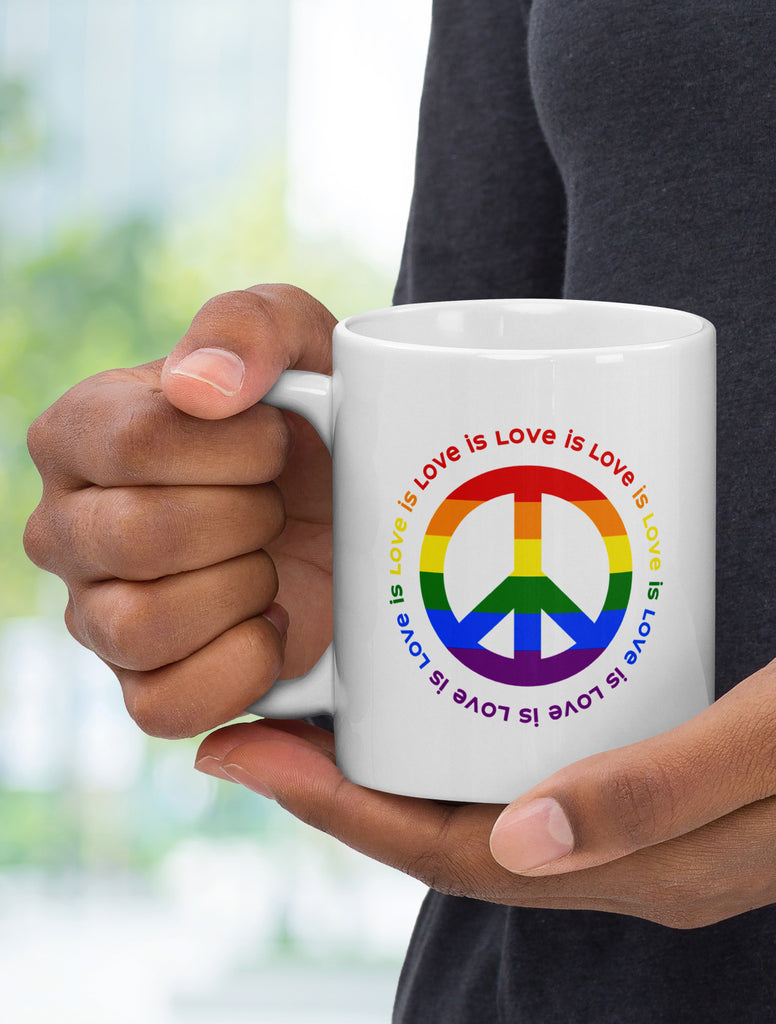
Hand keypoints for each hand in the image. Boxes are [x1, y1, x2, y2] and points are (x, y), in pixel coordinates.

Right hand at [24, 284, 336, 737]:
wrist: (354, 508)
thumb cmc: (315, 420)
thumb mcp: (302, 342)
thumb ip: (249, 326)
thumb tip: (198, 386)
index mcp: (83, 432)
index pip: (134, 442)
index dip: (236, 449)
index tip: (279, 441)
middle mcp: (68, 527)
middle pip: (140, 537)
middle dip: (247, 518)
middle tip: (279, 506)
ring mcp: (98, 615)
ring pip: (140, 625)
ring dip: (241, 589)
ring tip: (271, 560)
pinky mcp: (146, 686)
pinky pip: (163, 706)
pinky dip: (239, 668)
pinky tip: (274, 622)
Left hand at [194, 599, 775, 927]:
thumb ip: (658, 789)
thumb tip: (519, 840)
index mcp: (655, 865)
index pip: (455, 853)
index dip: (341, 811)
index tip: (249, 755)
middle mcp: (643, 859)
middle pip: (454, 838)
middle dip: (346, 792)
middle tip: (263, 726)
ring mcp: (664, 824)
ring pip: (496, 810)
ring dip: (409, 768)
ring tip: (336, 707)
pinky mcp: (686, 779)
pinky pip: (554, 773)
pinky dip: (486, 742)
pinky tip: (466, 692)